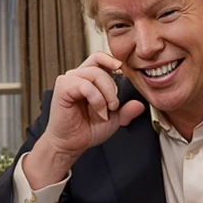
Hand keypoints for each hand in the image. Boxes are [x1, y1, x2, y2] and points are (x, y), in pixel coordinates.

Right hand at [24, 53, 144, 187]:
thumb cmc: (86, 129)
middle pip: (101, 67)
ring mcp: (68, 81)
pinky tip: (97, 110)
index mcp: (87, 79)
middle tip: (114, 106)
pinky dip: (96, 99)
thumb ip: (126, 110)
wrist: (72, 144)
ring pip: (95, 74)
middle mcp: (77, 76)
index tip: (121, 68)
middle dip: (112, 88)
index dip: (110, 60)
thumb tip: (140, 104)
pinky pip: (85, 85)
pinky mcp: (63, 88)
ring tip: (105, 111)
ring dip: (106, 94)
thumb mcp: (113, 119)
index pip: (99, 58)